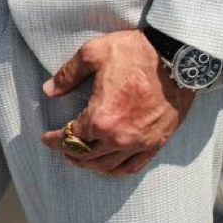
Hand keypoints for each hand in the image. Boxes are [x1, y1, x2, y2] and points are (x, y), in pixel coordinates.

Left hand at [39, 29, 194, 176]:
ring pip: (108, 166)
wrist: (175, 58)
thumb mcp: (93, 53)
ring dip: (90, 165)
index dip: (54, 140)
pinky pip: (133, 166)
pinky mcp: (156, 143)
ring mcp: (139, 143)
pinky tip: (110, 166)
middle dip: (70, 153)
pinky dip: (117, 170)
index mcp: (100, 118)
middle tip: (62, 148)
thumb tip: (49, 90)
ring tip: (81, 159)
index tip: (46, 138)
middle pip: (87, 156)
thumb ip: (68, 74)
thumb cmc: (135, 53)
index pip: (70, 137)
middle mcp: (118, 137)